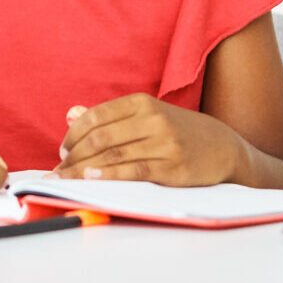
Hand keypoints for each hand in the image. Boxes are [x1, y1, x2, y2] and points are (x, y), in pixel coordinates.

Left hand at [54, 93, 242, 186]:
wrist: (223, 147)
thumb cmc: (178, 132)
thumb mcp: (147, 115)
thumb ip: (110, 116)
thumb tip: (72, 114)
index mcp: (142, 103)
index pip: (97, 116)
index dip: (74, 134)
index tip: (63, 149)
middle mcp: (153, 119)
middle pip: (101, 137)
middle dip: (75, 155)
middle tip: (60, 169)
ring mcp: (164, 142)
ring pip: (114, 155)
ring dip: (85, 169)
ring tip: (67, 178)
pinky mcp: (173, 166)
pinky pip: (135, 171)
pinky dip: (110, 175)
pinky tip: (92, 179)